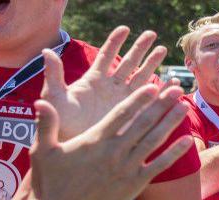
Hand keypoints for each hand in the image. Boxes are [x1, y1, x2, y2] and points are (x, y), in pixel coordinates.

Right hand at [30, 83, 191, 199]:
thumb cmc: (50, 182)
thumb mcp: (43, 150)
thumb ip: (46, 123)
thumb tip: (40, 100)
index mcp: (95, 139)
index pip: (122, 113)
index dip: (139, 98)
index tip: (153, 86)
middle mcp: (114, 151)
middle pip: (144, 122)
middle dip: (162, 104)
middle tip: (176, 89)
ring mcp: (126, 168)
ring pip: (154, 140)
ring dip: (170, 122)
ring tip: (183, 107)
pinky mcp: (134, 185)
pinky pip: (159, 166)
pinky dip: (174, 153)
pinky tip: (188, 141)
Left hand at [41, 27, 167, 141]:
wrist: (75, 151)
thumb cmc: (61, 125)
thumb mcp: (55, 98)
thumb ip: (54, 75)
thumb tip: (46, 50)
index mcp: (93, 81)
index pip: (106, 56)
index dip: (115, 42)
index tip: (125, 29)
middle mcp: (110, 88)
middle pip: (127, 62)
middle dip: (140, 48)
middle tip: (152, 35)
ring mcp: (123, 101)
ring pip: (140, 77)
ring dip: (152, 64)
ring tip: (163, 50)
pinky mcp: (133, 114)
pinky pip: (149, 100)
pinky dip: (161, 91)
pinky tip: (172, 83)